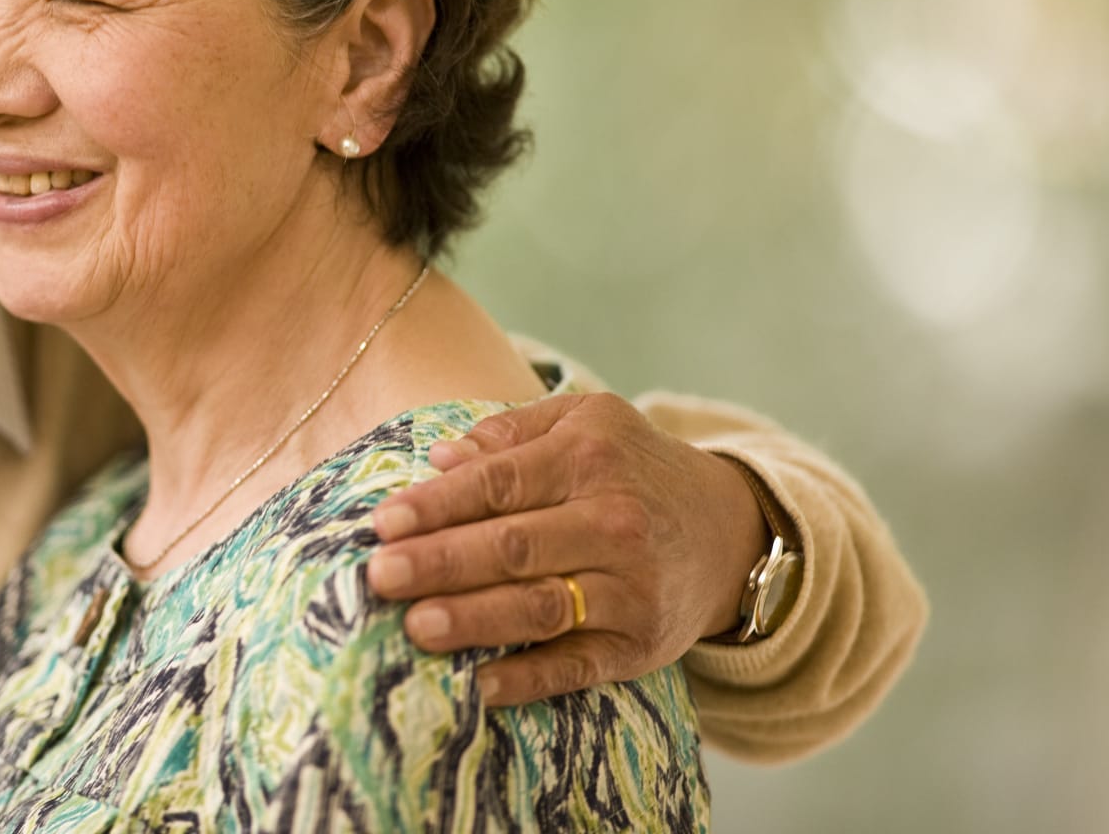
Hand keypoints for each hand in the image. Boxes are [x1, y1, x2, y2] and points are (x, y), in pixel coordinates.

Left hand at [368, 391, 768, 705]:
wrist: (729, 531)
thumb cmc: (631, 469)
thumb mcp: (585, 423)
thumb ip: (511, 433)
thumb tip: (439, 457)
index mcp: (588, 458)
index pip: (498, 483)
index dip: (437, 506)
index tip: (383, 524)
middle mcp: (613, 522)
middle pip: (513, 546)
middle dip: (440, 562)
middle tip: (379, 576)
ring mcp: (630, 588)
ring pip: (541, 607)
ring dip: (474, 620)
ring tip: (416, 626)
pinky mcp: (639, 645)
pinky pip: (577, 666)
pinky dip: (528, 679)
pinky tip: (478, 685)